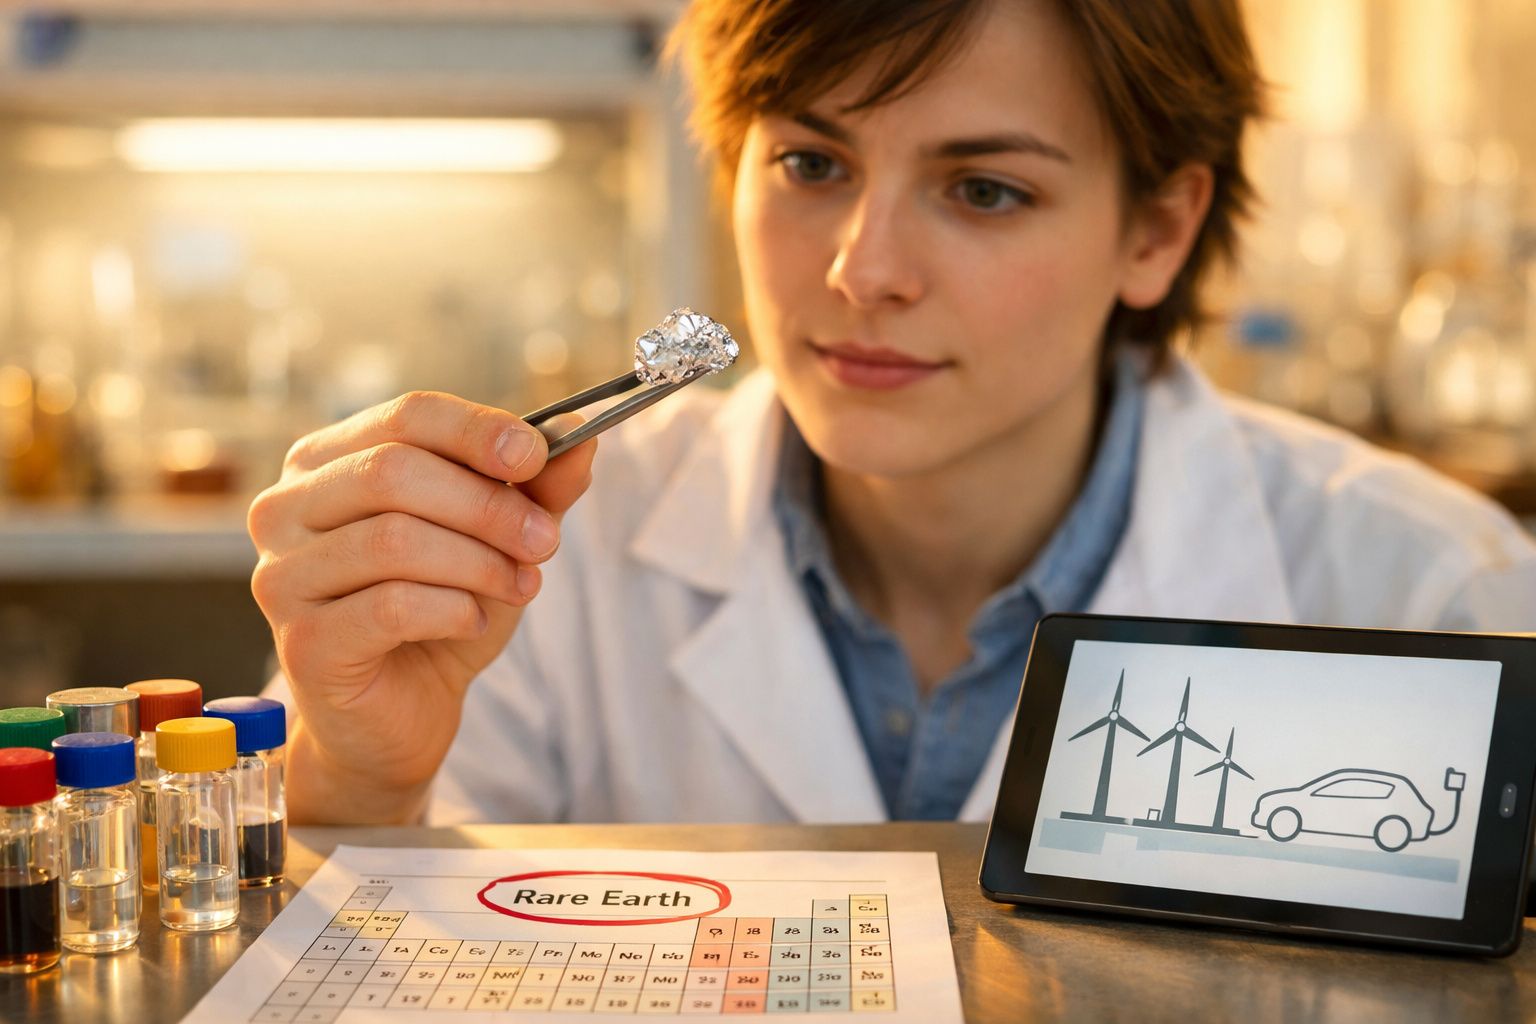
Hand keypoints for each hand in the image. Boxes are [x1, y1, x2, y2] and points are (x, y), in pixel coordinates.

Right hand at [247, 391, 596, 821]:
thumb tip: (581, 434)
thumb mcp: (497, 541)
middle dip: (487, 506)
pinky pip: (390, 607)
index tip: (536, 456)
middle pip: (393, 472)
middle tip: (544, 539)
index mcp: (327, 462)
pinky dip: (451, 610)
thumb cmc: (436, 613)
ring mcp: (282, 576)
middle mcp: (286, 509)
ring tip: (520, 585)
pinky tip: (473, 622)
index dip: (477, 430)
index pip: (404, 416)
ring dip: (477, 563)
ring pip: (393, 540)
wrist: (398, 715)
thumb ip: (535, 488)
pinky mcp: (301, 643)